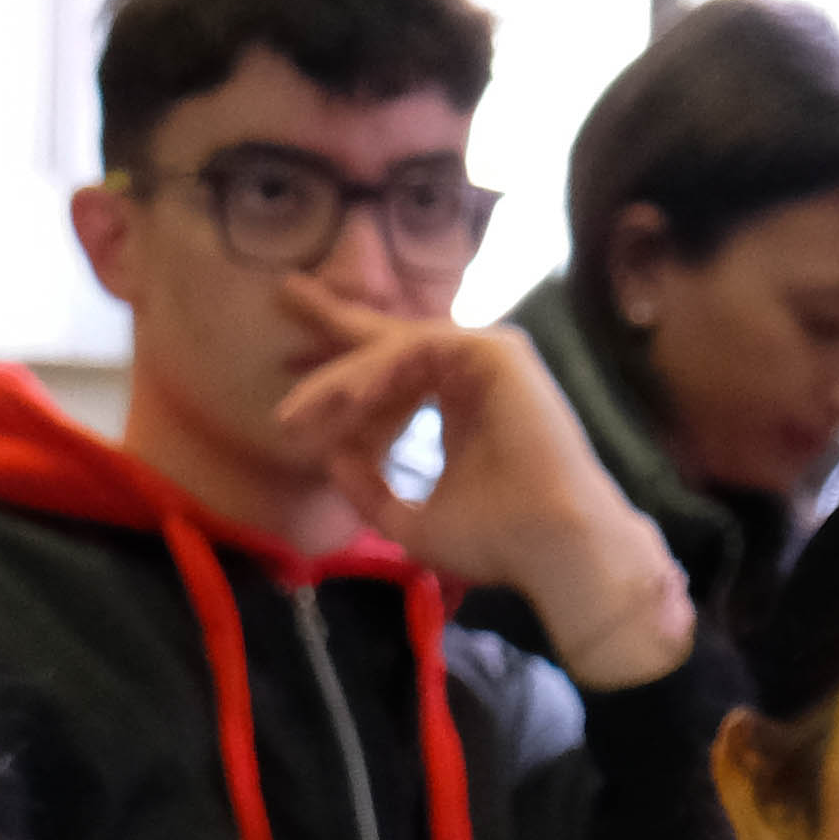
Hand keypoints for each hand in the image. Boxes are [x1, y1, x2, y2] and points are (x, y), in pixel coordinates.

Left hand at [266, 276, 693, 689]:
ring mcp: (488, 358)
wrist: (550, 547)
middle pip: (390, 339)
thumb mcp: (407, 522)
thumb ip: (369, 490)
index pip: (390, 377)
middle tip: (287, 292)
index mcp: (457, 405)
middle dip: (336, 318)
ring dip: (343, 379)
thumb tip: (330, 457)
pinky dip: (380, 371)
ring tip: (300, 412)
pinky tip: (349, 399)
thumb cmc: (494, 541)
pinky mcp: (498, 353)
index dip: (338, 379)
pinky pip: (422, 349)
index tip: (287, 400)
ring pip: (396, 349)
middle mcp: (472, 373)